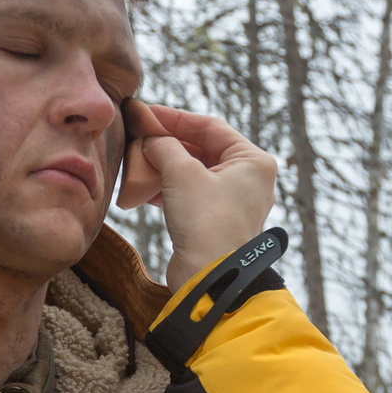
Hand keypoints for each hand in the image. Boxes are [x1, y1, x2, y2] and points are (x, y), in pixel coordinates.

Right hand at [117, 103, 278, 288]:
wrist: (209, 279)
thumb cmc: (206, 222)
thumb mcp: (181, 173)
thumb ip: (164, 146)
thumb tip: (150, 138)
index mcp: (254, 161)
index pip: (210, 126)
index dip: (174, 118)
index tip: (146, 114)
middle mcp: (250, 180)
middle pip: (202, 149)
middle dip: (168, 144)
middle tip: (139, 136)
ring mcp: (234, 202)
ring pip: (194, 173)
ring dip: (164, 167)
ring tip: (137, 162)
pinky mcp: (217, 223)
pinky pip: (190, 195)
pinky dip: (167, 189)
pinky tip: (143, 188)